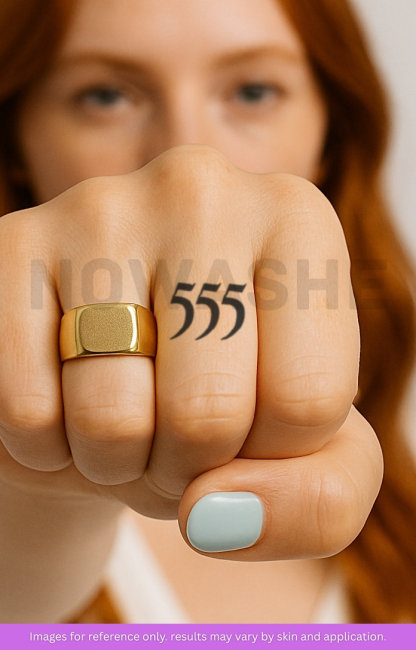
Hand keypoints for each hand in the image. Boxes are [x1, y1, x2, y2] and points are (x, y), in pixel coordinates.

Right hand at [0, 145, 382, 559]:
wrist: (126, 370)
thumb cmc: (228, 397)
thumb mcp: (312, 449)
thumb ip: (322, 497)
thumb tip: (220, 516)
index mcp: (297, 221)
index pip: (309, 399)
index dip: (273, 454)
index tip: (253, 421)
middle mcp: (202, 189)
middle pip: (210, 412)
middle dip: (189, 465)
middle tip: (179, 430)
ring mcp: (100, 208)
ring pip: (111, 420)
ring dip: (117, 459)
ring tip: (125, 411)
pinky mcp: (14, 247)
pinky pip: (26, 409)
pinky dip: (48, 442)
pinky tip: (66, 393)